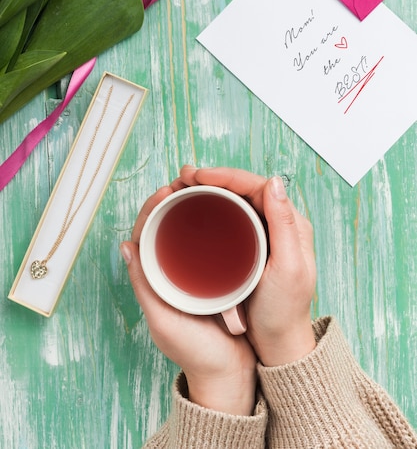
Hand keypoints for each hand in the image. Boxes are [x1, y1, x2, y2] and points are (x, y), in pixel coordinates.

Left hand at [121, 184, 256, 414]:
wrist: (229, 374)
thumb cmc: (196, 352)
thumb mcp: (164, 320)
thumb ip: (144, 286)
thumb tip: (124, 246)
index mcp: (154, 280)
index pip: (145, 235)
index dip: (152, 210)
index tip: (166, 191)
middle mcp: (170, 272)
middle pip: (165, 227)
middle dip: (172, 201)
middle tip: (185, 181)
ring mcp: (192, 273)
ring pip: (185, 231)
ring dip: (190, 207)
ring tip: (201, 187)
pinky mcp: (215, 275)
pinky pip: (207, 243)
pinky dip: (210, 223)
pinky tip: (222, 210)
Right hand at [179, 166, 316, 365]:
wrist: (278, 342)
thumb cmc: (285, 309)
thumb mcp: (288, 267)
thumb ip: (284, 224)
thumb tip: (273, 180)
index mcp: (291, 223)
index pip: (256, 186)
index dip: (226, 175)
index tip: (198, 176)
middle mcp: (278, 223)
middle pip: (243, 189)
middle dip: (213, 178)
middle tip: (183, 176)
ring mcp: (263, 235)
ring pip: (235, 200)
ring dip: (210, 189)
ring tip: (183, 186)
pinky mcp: (250, 247)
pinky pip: (231, 217)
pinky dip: (211, 207)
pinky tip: (194, 208)